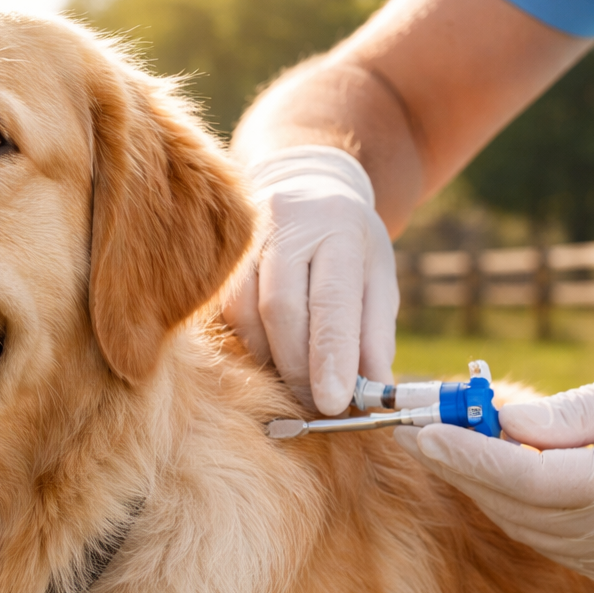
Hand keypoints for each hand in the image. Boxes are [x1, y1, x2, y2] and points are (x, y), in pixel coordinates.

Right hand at [224, 145, 397, 415]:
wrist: (300, 186)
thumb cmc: (346, 245)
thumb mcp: (377, 278)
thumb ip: (375, 335)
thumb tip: (374, 394)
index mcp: (337, 227)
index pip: (331, 299)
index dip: (330, 355)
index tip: (333, 403)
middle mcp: (286, 222)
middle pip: (281, 309)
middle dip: (297, 367)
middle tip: (314, 405)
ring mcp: (243, 234)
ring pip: (245, 312)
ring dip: (268, 359)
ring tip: (292, 383)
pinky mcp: (216, 252)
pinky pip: (224, 310)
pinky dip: (246, 343)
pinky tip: (266, 356)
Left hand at [393, 365, 593, 588]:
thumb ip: (573, 413)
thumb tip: (501, 422)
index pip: (540, 480)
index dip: (475, 459)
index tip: (425, 433)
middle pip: (522, 506)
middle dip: (461, 466)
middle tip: (414, 427)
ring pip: (525, 525)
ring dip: (479, 484)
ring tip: (445, 438)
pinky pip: (545, 538)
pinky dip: (511, 503)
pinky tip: (490, 468)